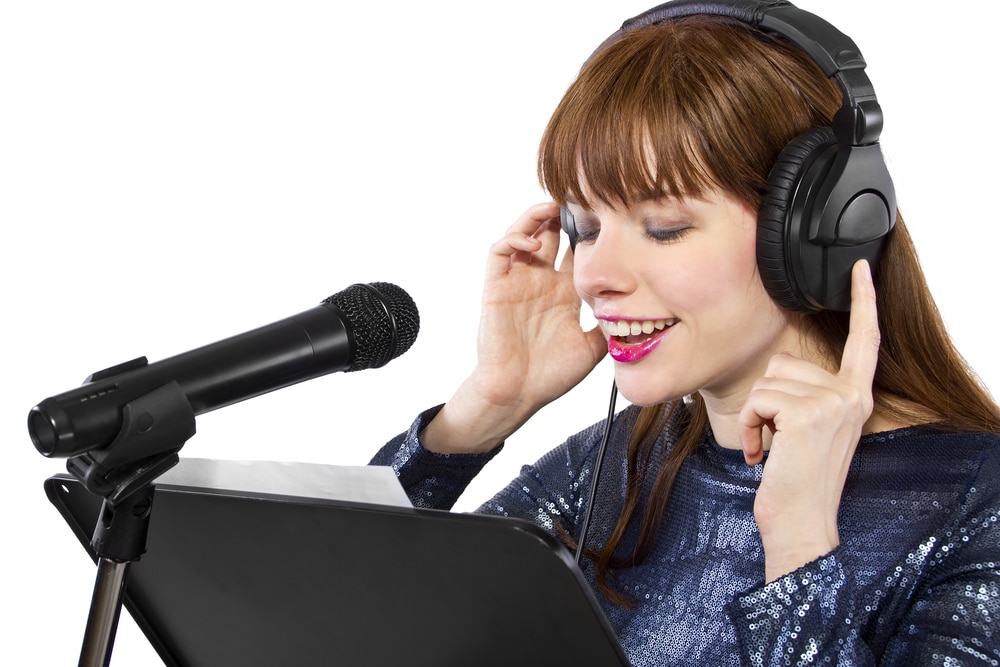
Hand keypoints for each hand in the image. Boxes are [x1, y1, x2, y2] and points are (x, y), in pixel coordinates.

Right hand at [422, 203, 607, 453]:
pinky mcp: (496, 287)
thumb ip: (610, 325)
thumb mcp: (593, 348)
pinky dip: (513, 238)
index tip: (611, 217)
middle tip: (582, 199)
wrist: (517, 395)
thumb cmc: (549, 376)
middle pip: (553, 234)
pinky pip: (500, 252)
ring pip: (525, 234)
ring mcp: (518, 282)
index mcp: (566, 293)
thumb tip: (640, 312)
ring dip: (537, 216)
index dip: (592, 232)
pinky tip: (531, 241)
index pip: (579, 251)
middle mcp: (542, 281)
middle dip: (566, 214)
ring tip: (553, 206)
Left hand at [738, 260, 880, 580]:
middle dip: (766, 398)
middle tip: (775, 437)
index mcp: (854, 397)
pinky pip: (757, 400)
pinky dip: (748, 427)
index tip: (859, 269)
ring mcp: (833, 403)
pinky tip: (761, 454)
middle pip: (784, 362)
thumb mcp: (808, 430)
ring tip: (769, 448)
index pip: (864, 341)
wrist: (801, 522)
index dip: (863, 302)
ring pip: (766, 382)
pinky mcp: (809, 413)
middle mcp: (851, 396)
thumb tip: (776, 373)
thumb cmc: (796, 480)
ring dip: (755, 417)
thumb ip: (804, 396)